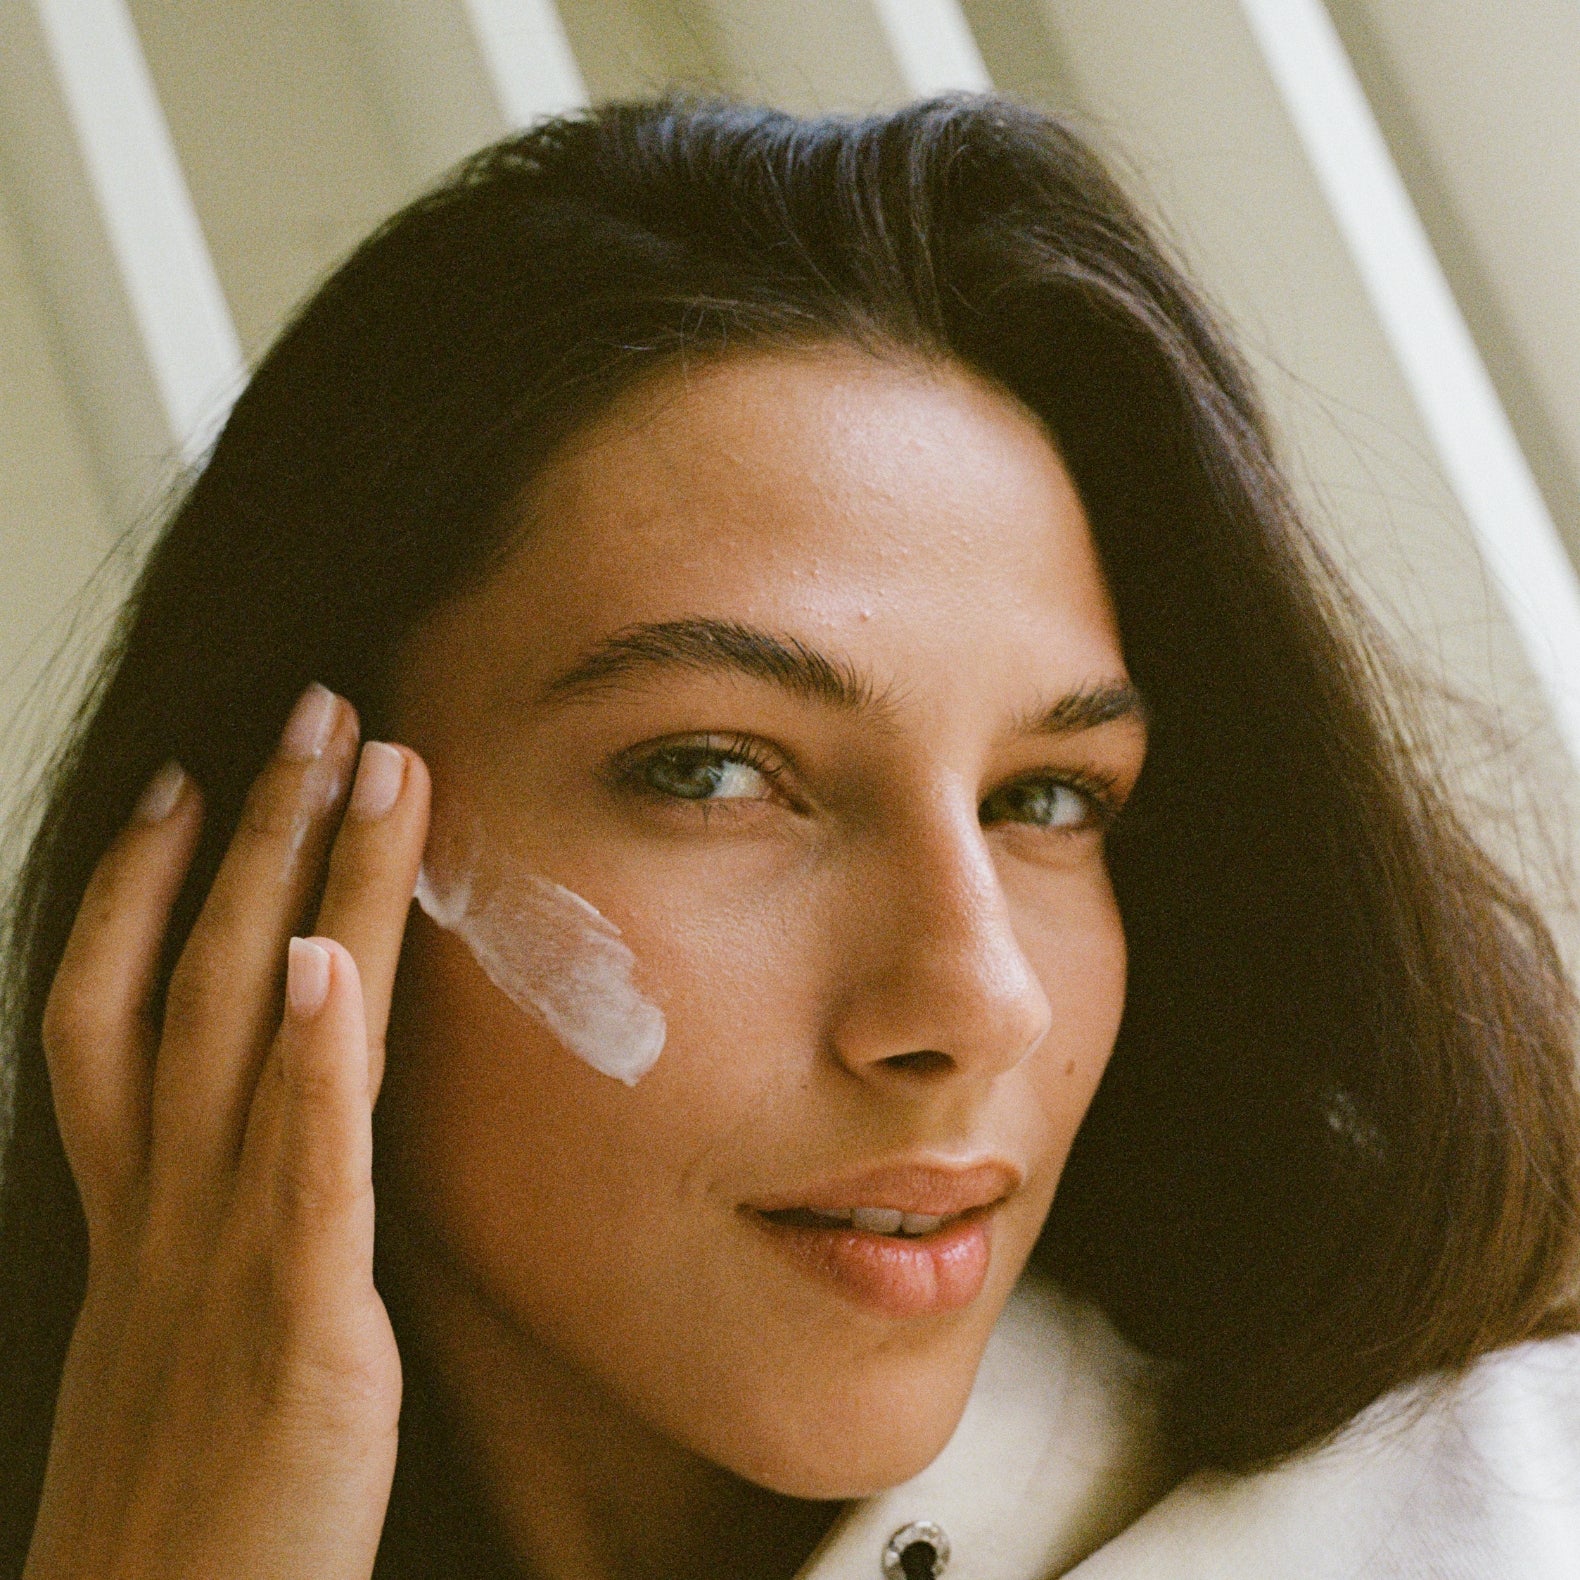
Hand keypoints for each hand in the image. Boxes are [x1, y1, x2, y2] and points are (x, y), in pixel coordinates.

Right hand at [25, 684, 428, 1579]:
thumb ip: (218, 1229)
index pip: (110, 1009)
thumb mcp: (178, 1335)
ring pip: (253, 1030)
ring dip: (306, 886)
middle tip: (314, 707)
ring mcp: (221, 1258)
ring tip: (361, 765)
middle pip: (192, 976)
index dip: (134, 884)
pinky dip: (304, 1064)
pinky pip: (301, 1173)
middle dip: (251, 832)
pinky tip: (325, 963)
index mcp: (136, 1215)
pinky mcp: (296, 1330)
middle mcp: (163, 1211)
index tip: (181, 779)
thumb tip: (267, 1135)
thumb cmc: (184, 1505)